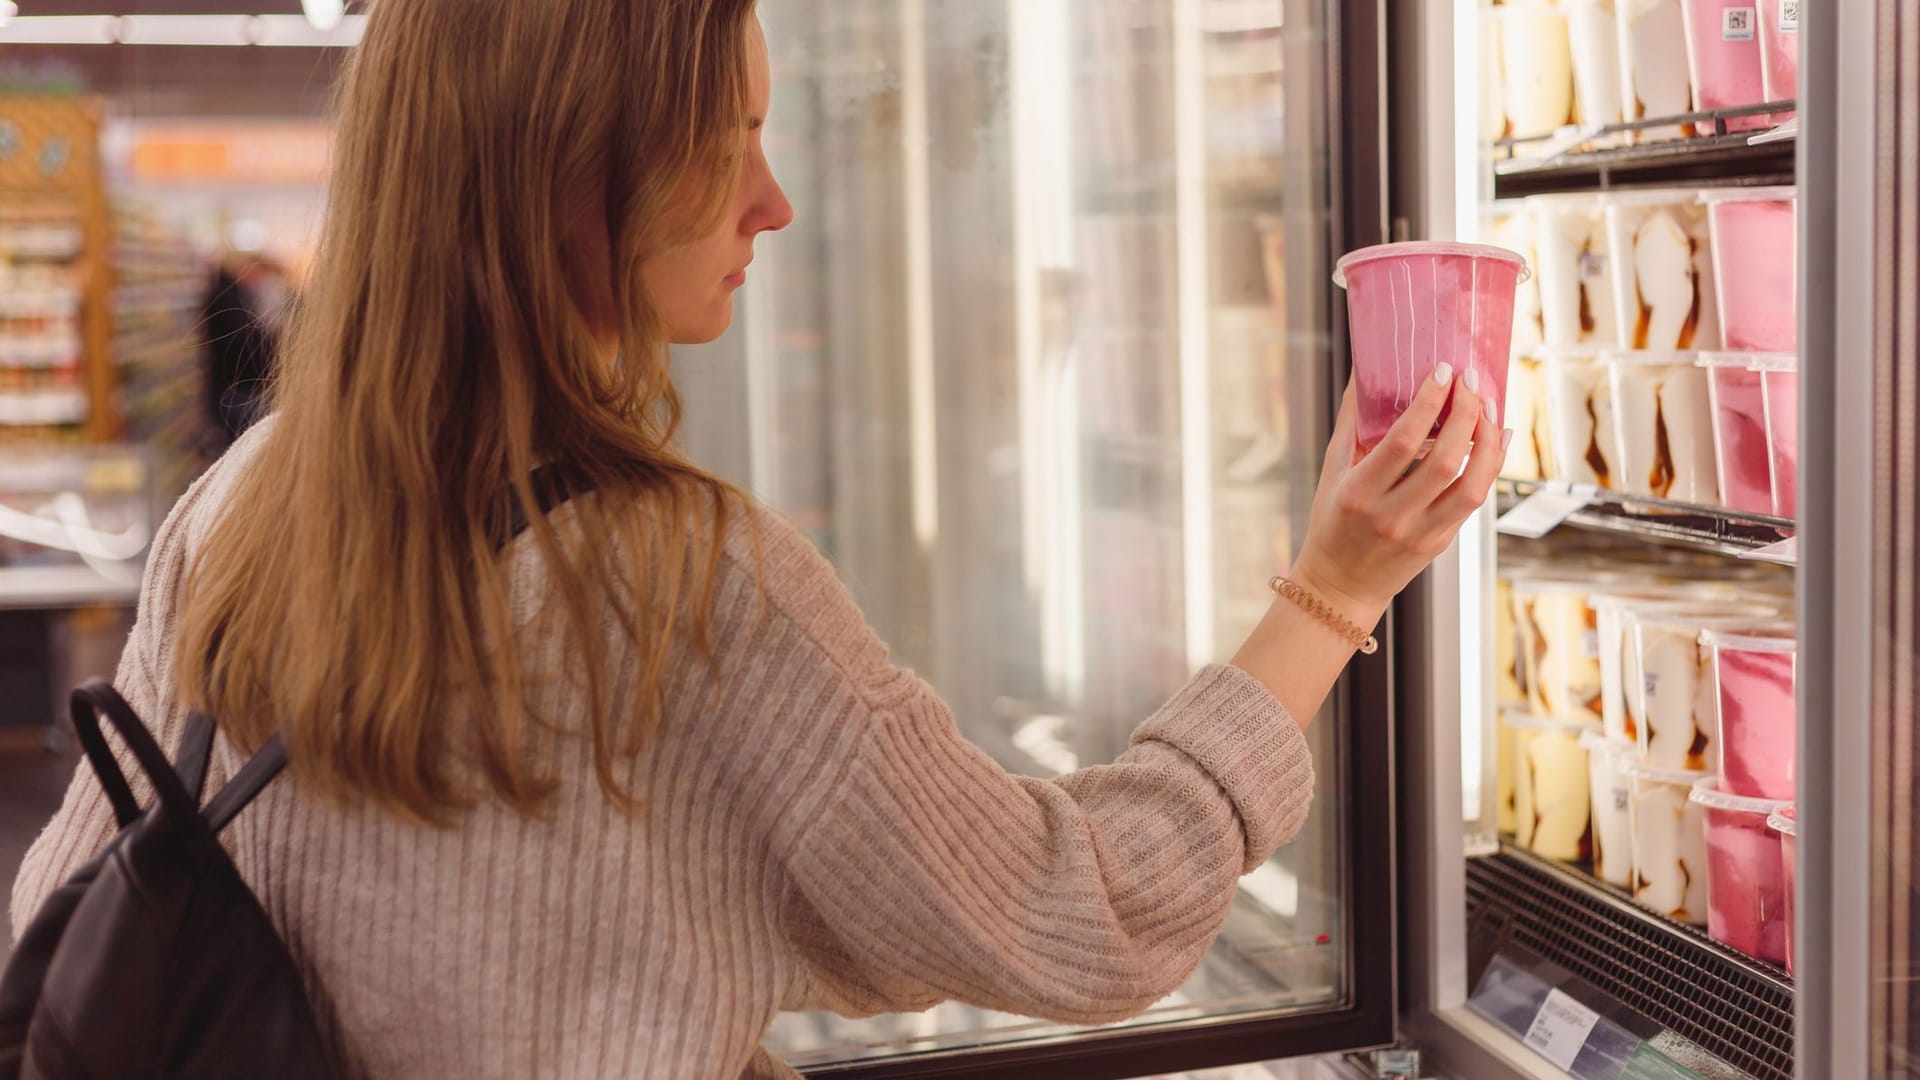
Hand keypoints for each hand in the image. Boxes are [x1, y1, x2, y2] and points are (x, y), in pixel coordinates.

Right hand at [1289, 365, 1509, 628]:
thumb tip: (1364, 370)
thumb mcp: (1332, 470)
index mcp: (1358, 494)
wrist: (1341, 586)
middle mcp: (1392, 516)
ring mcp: (1421, 533)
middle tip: (1469, 381)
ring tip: (1489, 407)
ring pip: (1473, 485)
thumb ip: (1351, 421)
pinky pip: (1475, 500)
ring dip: (1489, 441)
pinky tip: (1495, 437)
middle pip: (1444, 461)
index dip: (1428, 403)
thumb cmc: (1333, 521)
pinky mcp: (1441, 543)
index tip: (1442, 371)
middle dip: (1465, 414)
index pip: (1402, 442)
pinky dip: (1491, 464)